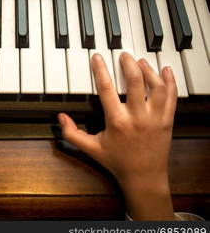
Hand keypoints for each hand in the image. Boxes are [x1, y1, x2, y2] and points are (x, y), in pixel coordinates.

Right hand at [58, 52, 176, 219]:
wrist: (144, 177)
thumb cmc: (117, 162)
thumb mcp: (90, 149)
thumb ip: (72, 133)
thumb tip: (61, 118)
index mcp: (117, 122)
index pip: (107, 89)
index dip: (101, 70)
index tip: (98, 57)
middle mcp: (137, 117)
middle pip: (135, 82)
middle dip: (128, 64)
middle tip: (123, 55)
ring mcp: (155, 118)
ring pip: (156, 86)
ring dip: (149, 70)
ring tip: (141, 62)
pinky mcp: (167, 120)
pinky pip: (172, 96)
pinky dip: (170, 81)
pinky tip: (165, 71)